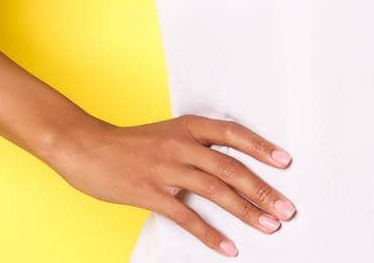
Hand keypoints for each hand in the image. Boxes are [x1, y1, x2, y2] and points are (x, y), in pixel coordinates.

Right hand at [43, 114, 297, 256]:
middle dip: (263, 190)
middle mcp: (181, 145)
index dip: (261, 147)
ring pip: (215, 191)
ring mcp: (166, 168)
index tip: (285, 162)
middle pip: (231, 168)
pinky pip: (187, 216)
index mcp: (188, 126)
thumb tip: (233, 168)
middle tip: (287, 208)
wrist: (85, 147)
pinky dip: (210, 234)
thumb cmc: (130, 144)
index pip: (233, 133)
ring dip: (246, 211)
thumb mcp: (168, 134)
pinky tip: (228, 247)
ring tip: (270, 226)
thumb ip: (197, 147)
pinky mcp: (151, 192)